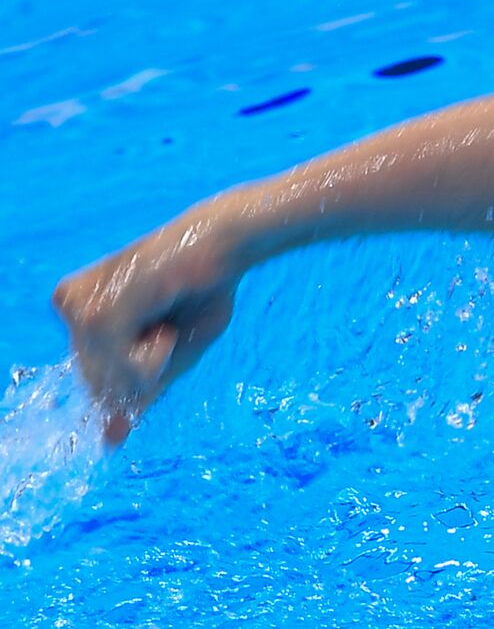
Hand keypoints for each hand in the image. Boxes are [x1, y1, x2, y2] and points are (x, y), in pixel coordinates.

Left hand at [52, 206, 242, 443]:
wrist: (226, 246)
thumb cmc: (203, 293)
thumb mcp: (170, 355)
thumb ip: (138, 393)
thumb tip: (111, 441)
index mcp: (81, 308)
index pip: (94, 381)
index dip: (138, 377)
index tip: (162, 339)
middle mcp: (72, 304)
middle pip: (98, 384)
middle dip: (143, 374)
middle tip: (168, 332)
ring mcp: (81, 307)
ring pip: (106, 380)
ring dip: (149, 366)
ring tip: (166, 324)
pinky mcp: (98, 310)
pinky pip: (117, 369)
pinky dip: (149, 360)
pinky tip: (163, 328)